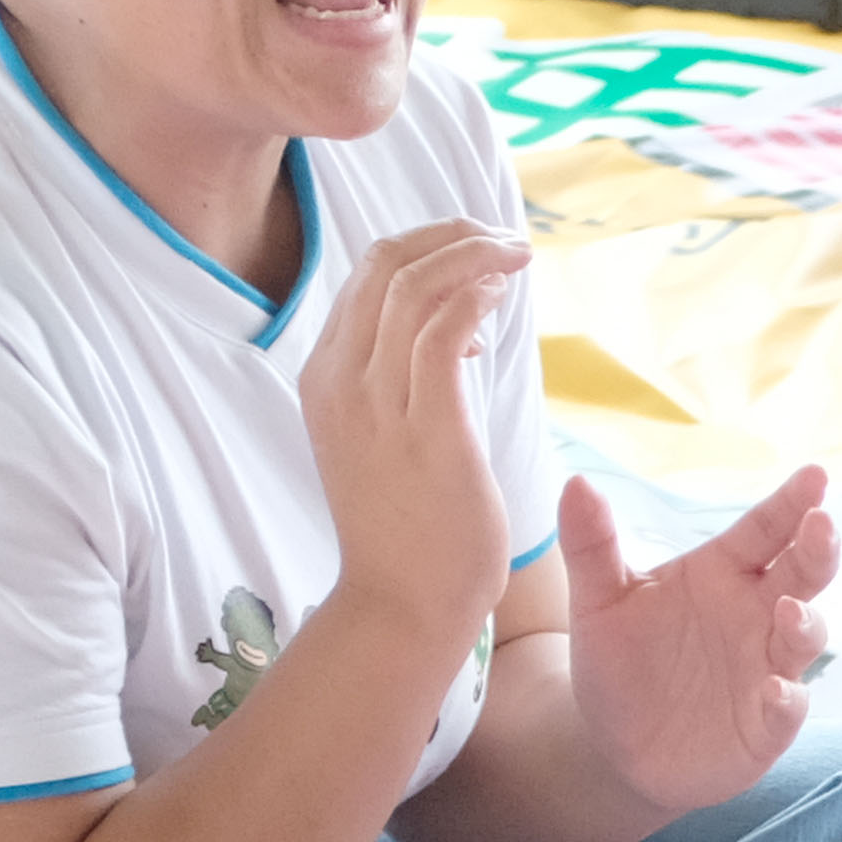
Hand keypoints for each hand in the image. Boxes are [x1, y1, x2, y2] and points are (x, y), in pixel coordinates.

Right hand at [302, 218, 528, 654]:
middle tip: (501, 239)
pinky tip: (508, 291)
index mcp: (324, 377)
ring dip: (475, 253)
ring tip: (517, 254)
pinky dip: (478, 293)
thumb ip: (405, 381)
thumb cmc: (407, 529)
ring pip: (416, 284)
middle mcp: (339, 381)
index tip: (473, 253)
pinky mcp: (425, 428)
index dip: (425, 247)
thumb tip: (459, 333)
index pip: (366, 275)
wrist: (400, 607)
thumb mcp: (384, 439)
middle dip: (450, 234)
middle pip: (385, 262)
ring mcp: (376, 404)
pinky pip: (445, 329)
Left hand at [558, 465, 834, 816]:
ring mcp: (767, 669)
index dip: (790, 504)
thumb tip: (577, 483)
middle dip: (818, 549)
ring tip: (788, 610)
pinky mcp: (766, 726)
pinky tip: (773, 690)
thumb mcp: (598, 602)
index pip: (764, 530)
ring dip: (804, 623)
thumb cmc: (618, 662)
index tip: (815, 475)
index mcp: (723, 573)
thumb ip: (592, 544)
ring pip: (804, 637)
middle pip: (802, 574)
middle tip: (822, 524)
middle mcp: (757, 615)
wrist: (614, 744)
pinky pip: (788, 709)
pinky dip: (787, 699)